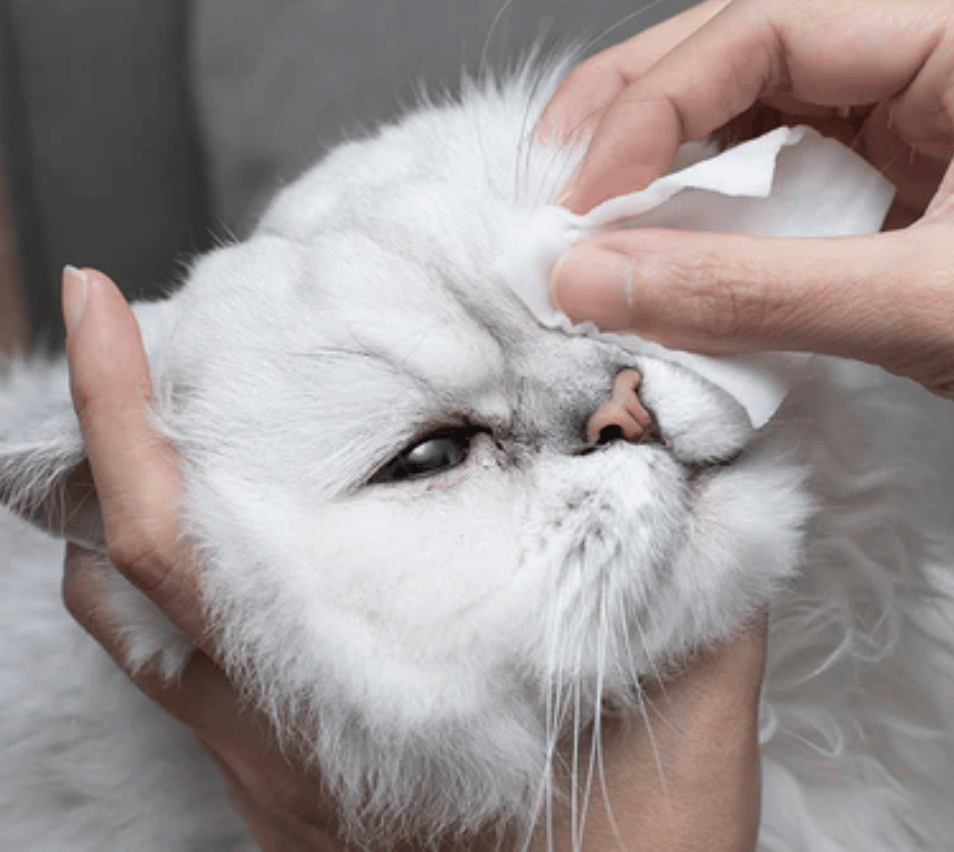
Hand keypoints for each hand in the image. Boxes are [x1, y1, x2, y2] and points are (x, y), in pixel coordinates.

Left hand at [58, 267, 763, 848]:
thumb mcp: (692, 698)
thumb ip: (698, 561)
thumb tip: (694, 437)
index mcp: (365, 690)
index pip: (182, 540)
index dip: (124, 417)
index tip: (101, 307)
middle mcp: (289, 733)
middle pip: (126, 574)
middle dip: (110, 441)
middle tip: (137, 342)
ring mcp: (276, 773)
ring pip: (141, 632)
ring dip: (131, 519)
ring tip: (166, 425)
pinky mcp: (290, 799)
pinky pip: (184, 681)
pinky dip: (177, 594)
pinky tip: (245, 550)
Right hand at [542, 0, 953, 722]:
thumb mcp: (940, 306)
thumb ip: (754, 291)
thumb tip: (595, 275)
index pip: (770, 31)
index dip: (658, 99)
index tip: (584, 184)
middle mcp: (938, 94)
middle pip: (747, 76)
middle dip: (644, 126)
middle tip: (553, 187)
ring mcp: (914, 175)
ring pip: (756, 155)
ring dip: (671, 196)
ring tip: (592, 240)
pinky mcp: (898, 254)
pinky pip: (779, 231)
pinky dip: (715, 257)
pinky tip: (667, 282)